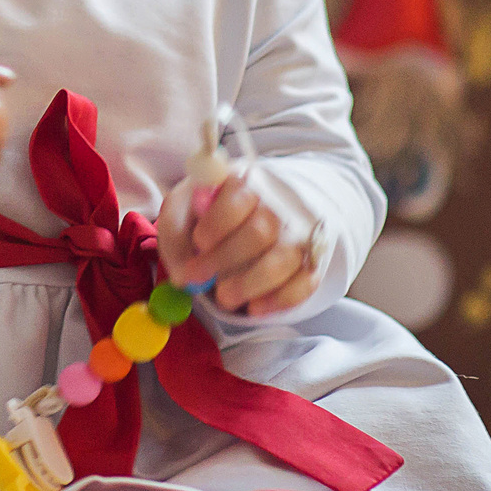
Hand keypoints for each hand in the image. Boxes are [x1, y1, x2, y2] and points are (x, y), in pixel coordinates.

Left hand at [157, 170, 319, 317]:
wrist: (258, 214)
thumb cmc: (211, 213)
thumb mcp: (184, 210)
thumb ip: (176, 234)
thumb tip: (183, 275)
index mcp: (245, 182)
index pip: (239, 196)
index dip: (219, 222)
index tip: (199, 242)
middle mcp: (279, 204)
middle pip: (262, 230)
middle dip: (226, 259)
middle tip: (198, 279)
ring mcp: (301, 233)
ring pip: (285, 259)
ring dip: (250, 284)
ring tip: (224, 298)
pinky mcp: (313, 261)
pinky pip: (305, 282)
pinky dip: (280, 299)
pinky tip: (255, 307)